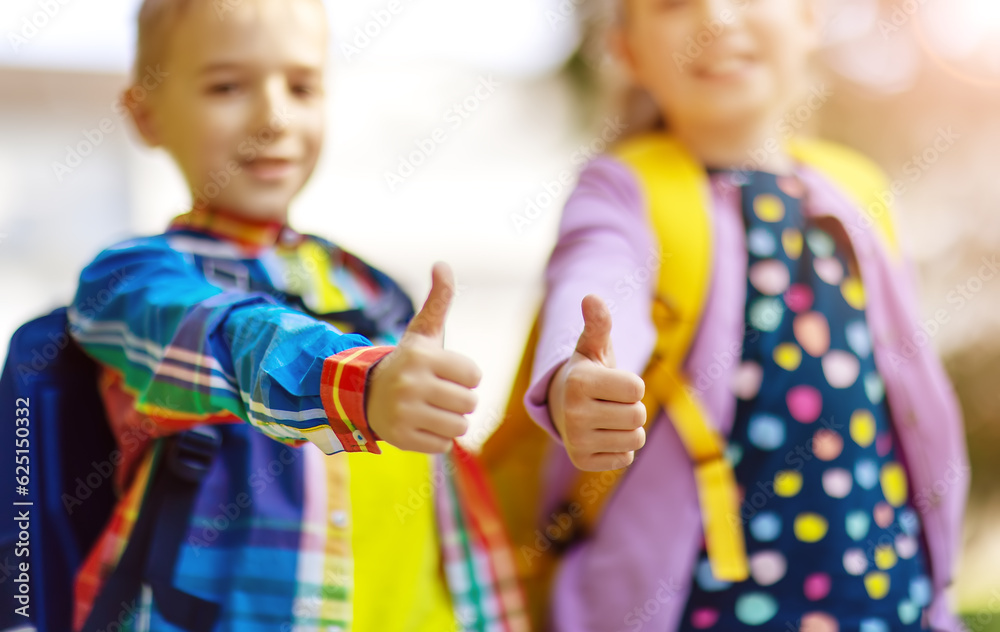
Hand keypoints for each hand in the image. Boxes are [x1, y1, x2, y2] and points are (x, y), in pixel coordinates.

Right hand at [366, 263, 481, 452]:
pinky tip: (421, 425)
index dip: (464, 375)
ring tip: (431, 409)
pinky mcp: (401, 439)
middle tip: (439, 394)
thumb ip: (438, 300)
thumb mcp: (423, 332)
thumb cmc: (408, 362)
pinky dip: (437, 438)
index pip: (474, 375)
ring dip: (451, 420)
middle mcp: (410, 384)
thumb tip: (442, 264)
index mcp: (422, 357)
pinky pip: (443, 446)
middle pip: (470, 403)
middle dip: (460, 400)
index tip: (444, 372)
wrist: (365, 394)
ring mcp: (404, 413)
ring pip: (460, 427)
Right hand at [548, 295, 645, 470]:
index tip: (612, 383)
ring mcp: (576, 440)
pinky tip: (601, 436)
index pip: (637, 389)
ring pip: (635, 439)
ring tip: (608, 419)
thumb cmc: (587, 373)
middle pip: (638, 416)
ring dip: (629, 429)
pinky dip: (620, 448)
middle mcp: (573, 413)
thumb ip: (598, 323)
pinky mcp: (582, 462)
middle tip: (611, 403)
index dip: (631, 385)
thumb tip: (591, 297)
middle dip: (632, 407)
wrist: (562, 407)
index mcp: (579, 382)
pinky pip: (625, 458)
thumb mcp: (593, 347)